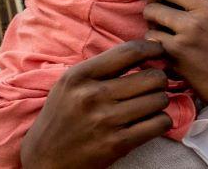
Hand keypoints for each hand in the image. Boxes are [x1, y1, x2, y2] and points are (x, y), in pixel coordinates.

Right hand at [19, 40, 172, 168]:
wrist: (45, 159)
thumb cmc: (62, 117)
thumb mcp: (70, 84)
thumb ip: (101, 68)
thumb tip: (143, 52)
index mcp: (80, 76)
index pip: (129, 52)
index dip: (152, 48)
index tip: (159, 51)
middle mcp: (93, 96)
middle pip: (151, 77)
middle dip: (159, 80)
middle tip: (155, 86)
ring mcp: (106, 121)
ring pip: (159, 100)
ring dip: (160, 102)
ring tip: (150, 105)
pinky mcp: (117, 144)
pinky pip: (159, 124)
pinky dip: (161, 122)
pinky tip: (151, 122)